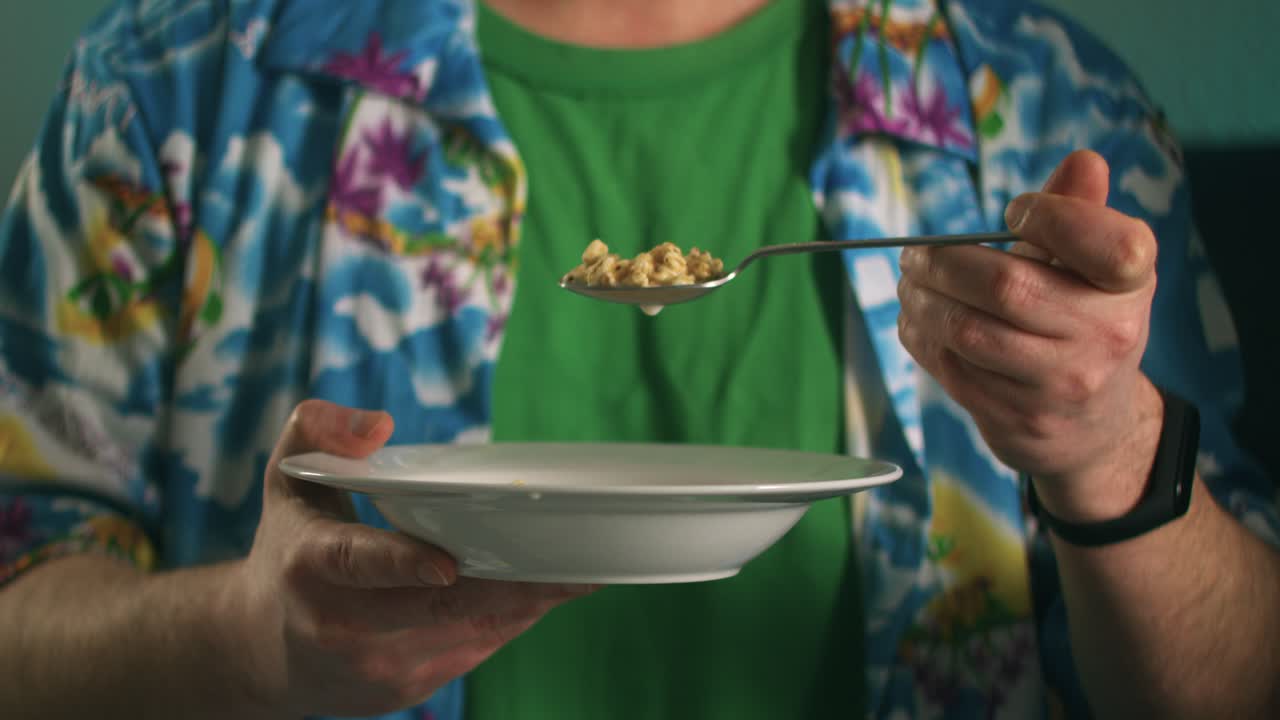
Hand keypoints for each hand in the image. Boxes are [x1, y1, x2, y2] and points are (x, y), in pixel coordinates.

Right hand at [227, 400, 592, 717]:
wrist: (257, 652)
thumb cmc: (289, 552)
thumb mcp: (288, 479)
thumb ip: (319, 430)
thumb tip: (379, 425)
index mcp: (311, 565)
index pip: (358, 564)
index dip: (403, 564)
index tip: (447, 564)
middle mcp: (343, 624)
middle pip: (440, 608)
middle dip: (513, 586)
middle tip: (576, 562)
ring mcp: (378, 664)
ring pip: (469, 631)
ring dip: (528, 604)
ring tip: (580, 572)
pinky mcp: (408, 687)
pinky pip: (474, 648)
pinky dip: (511, 619)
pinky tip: (542, 593)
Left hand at [896, 150, 1164, 519]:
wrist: (1091, 427)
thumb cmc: (1081, 322)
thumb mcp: (1094, 267)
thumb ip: (1080, 211)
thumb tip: (1083, 161)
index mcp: (1131, 284)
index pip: (1108, 244)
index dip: (1050, 216)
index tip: (1014, 212)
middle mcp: (1107, 336)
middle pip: (1005, 286)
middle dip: (942, 263)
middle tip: (915, 255)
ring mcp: (1062, 384)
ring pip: (967, 331)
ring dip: (921, 302)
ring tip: (910, 286)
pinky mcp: (1019, 418)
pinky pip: (952, 368)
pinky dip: (922, 337)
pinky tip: (918, 321)